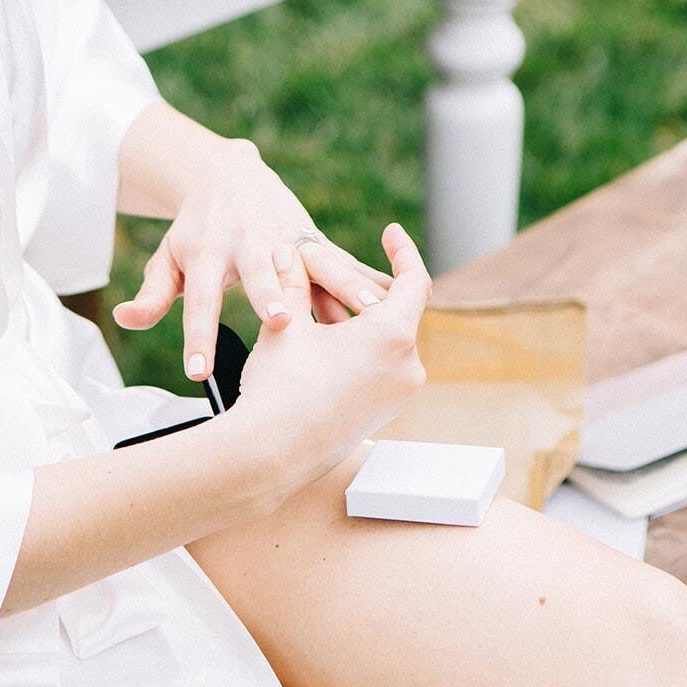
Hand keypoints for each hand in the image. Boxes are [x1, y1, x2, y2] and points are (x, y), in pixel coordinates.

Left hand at [111, 140, 394, 380]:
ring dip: (340, 289)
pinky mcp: (314, 239)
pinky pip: (344, 263)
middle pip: (260, 272)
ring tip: (365, 316)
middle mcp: (248, 243)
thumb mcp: (169, 257)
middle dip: (270, 295)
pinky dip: (369, 279)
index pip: (197, 299)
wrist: (227, 174)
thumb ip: (153, 294)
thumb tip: (126, 320)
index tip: (196, 372)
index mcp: (207, 253)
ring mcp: (285, 238)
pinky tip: (398, 302)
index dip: (196, 335)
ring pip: (315, 266)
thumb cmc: (195, 229)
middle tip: (281, 324)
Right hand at [231, 222, 431, 497]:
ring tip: (316, 312)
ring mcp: (399, 394)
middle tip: (324, 277)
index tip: (390, 232)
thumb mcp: (285, 322)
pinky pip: (382, 366)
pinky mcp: (385, 413)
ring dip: (358, 320)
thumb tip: (288, 251)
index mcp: (393, 336)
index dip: (403, 251)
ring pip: (387, 340)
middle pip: (396, 311)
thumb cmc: (280, 387)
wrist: (271, 453)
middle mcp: (408, 366)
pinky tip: (322, 344)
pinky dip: (361, 347)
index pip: (415, 280)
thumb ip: (293, 280)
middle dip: (360, 290)